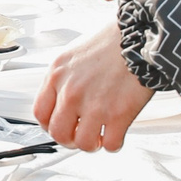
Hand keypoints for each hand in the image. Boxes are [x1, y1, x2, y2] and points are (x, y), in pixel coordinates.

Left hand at [35, 18, 154, 152]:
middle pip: (58, 133)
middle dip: (69, 139)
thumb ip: (64, 79)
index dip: (50, 125)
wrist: (139, 35)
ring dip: (92, 144)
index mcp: (58, 74)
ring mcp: (94, 105)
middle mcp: (72, 91)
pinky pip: (110, 145)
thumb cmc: (112, 41)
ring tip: (99, 135)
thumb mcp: (74, 54)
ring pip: (83, 144)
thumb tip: (62, 101)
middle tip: (80, 135)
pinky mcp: (118, 114)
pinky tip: (116, 132)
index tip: (61, 126)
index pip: (40, 113)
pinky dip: (113, 143)